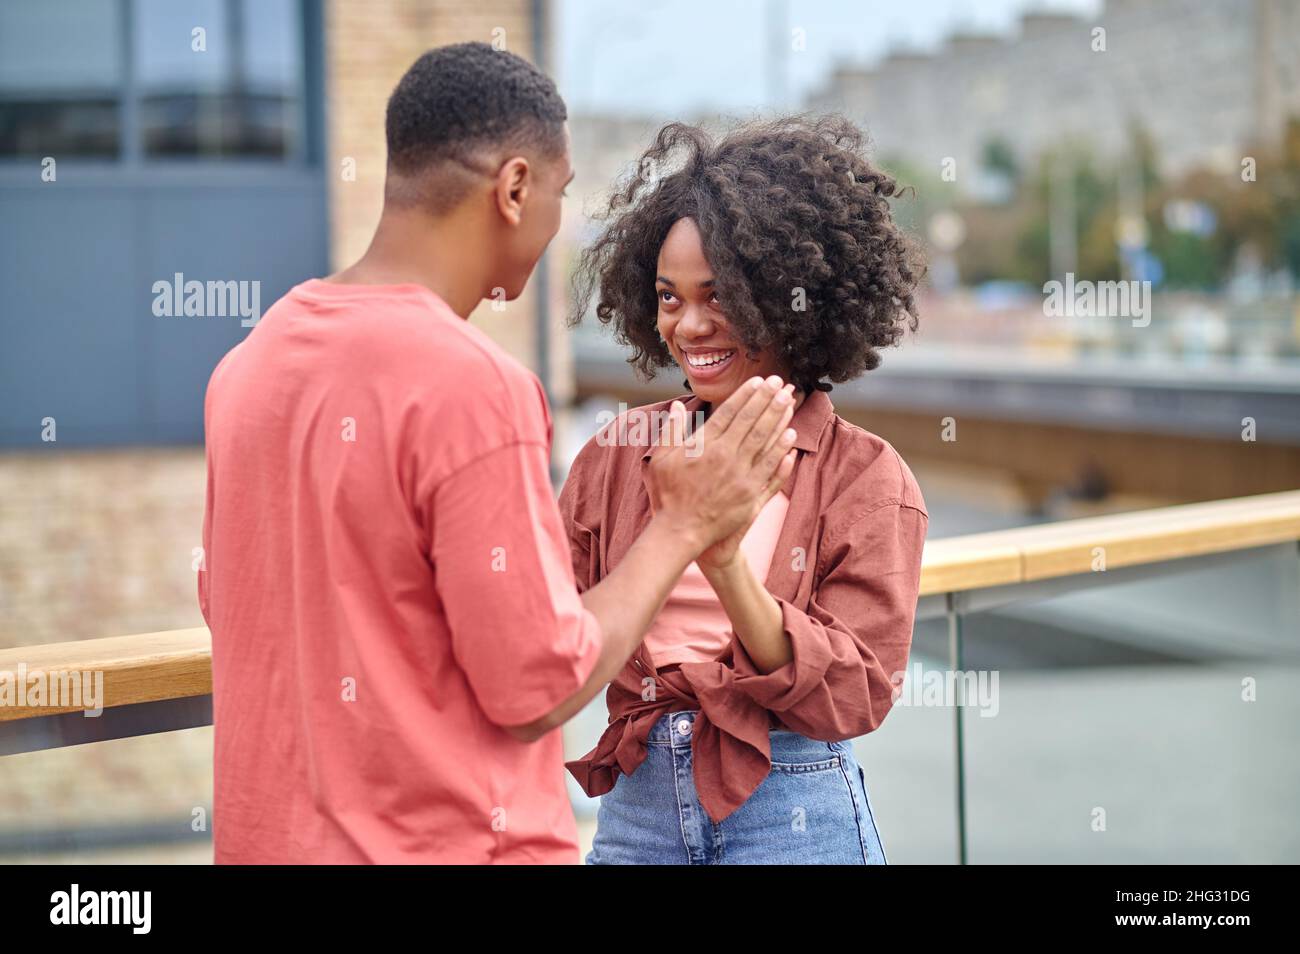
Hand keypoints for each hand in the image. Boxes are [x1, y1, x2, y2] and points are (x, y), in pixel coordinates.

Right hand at [644, 376, 797, 553]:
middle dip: (767, 399)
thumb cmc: (668, 496)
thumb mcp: (660, 460)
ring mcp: (740, 476)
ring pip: (764, 440)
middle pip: (751, 421)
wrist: (680, 532)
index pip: (729, 413)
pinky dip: (781, 451)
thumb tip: (677, 406)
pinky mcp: (750, 494)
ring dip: (778, 418)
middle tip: (781, 383)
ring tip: (789, 401)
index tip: (759, 381)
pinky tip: (790, 436)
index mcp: (703, 445)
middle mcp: (724, 456)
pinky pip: (770, 468)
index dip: (746, 395)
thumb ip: (671, 430)